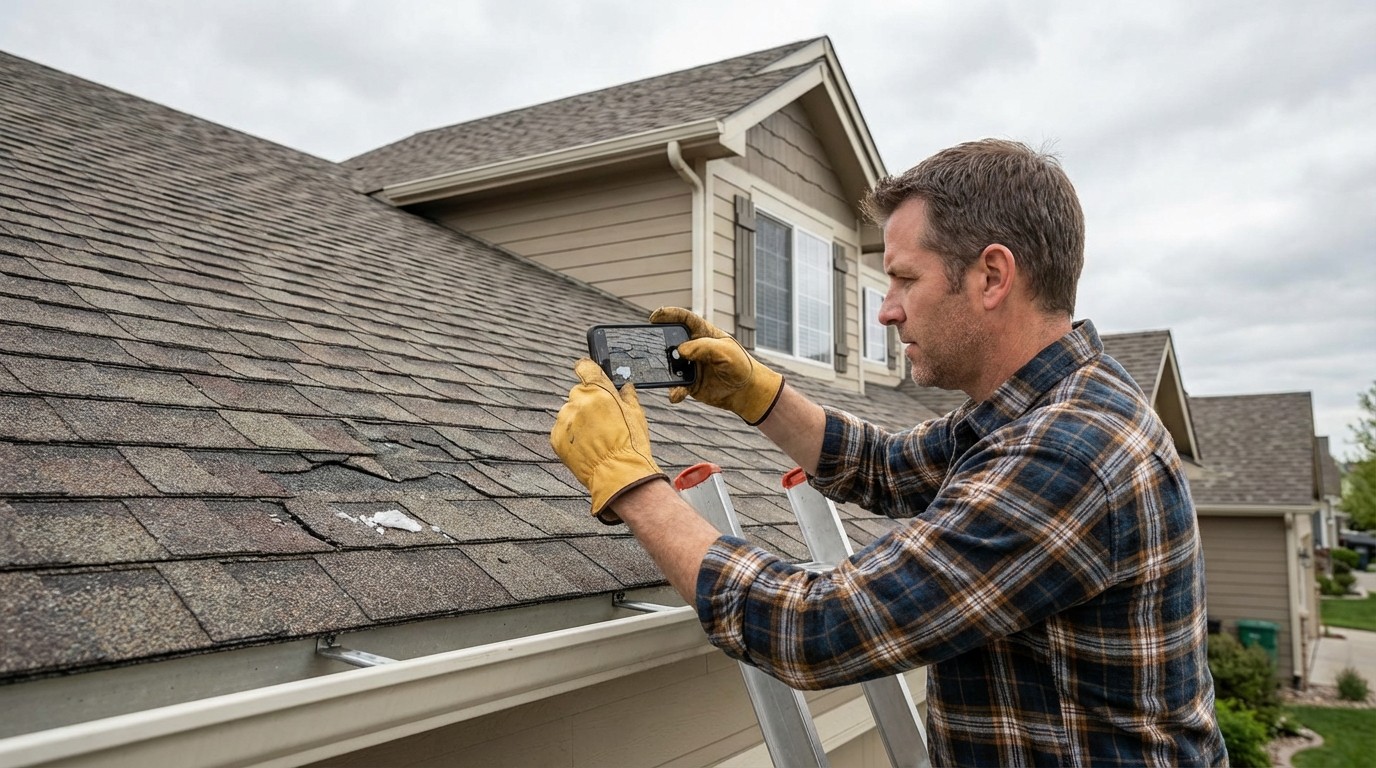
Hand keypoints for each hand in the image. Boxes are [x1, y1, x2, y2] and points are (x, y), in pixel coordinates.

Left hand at [550, 359, 666, 523]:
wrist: (618, 475)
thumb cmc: (631, 444)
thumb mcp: (636, 414)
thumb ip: (628, 395)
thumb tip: (625, 387)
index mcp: (598, 390)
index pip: (585, 367)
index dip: (587, 370)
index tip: (589, 374)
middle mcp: (577, 401)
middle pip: (578, 394)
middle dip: (588, 403)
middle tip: (603, 421)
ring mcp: (565, 420)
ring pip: (569, 413)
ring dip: (579, 421)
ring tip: (596, 439)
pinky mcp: (557, 438)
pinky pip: (563, 431)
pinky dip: (572, 437)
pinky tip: (587, 447)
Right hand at [649, 307, 783, 424]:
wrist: (745, 391)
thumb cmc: (739, 365)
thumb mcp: (725, 352)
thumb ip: (703, 347)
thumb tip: (680, 350)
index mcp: (703, 333)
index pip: (684, 319)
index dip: (669, 315)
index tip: (654, 317)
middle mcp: (693, 348)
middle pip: (671, 340)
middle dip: (660, 341)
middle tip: (649, 343)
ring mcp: (689, 366)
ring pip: (670, 365)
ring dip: (664, 368)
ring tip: (659, 372)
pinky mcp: (689, 383)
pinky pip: (676, 386)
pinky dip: (674, 391)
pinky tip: (675, 395)